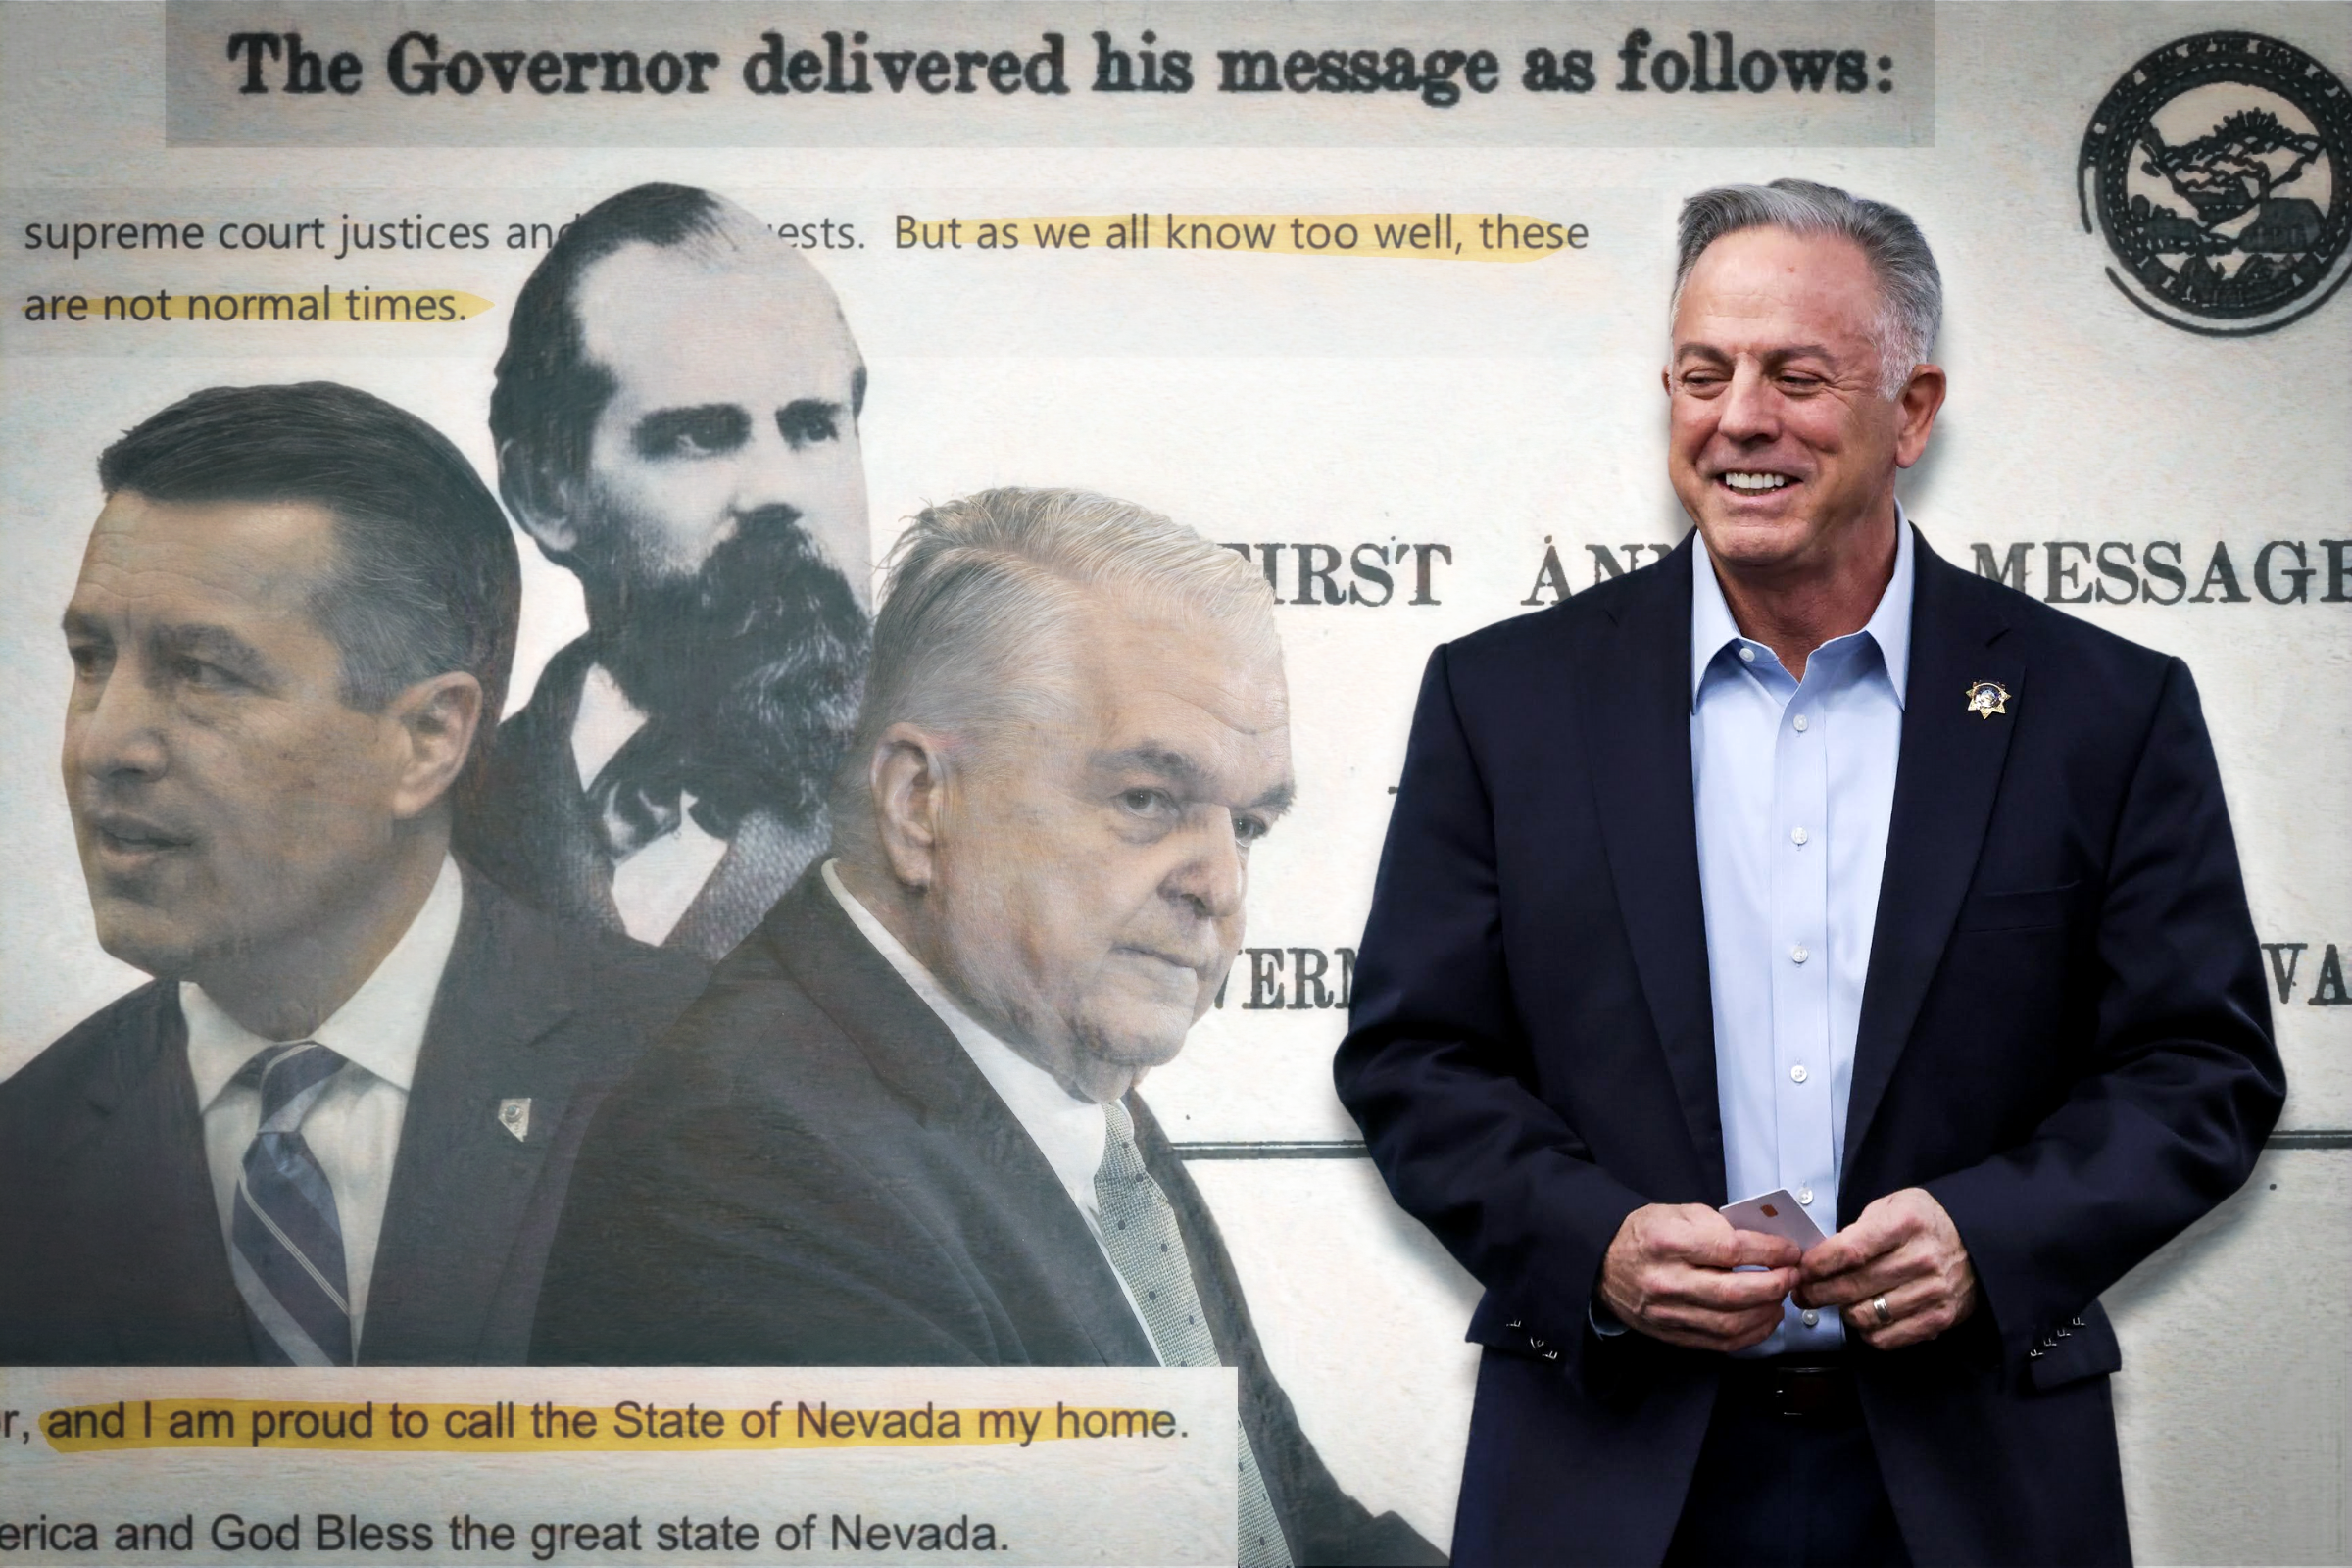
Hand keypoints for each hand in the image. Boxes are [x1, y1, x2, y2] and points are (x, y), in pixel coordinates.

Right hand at [1599, 1203, 1802, 1353]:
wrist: (1603, 1264)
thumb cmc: (1644, 1234)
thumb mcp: (1675, 1212)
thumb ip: (1717, 1225)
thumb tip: (1761, 1243)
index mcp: (1666, 1242)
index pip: (1729, 1250)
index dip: (1769, 1252)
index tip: (1789, 1250)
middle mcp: (1665, 1281)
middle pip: (1733, 1292)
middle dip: (1775, 1284)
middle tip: (1792, 1274)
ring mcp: (1667, 1313)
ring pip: (1730, 1323)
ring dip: (1767, 1311)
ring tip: (1781, 1296)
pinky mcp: (1671, 1335)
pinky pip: (1720, 1343)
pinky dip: (1751, 1334)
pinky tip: (1765, 1318)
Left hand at [1796, 1187, 1976, 1350]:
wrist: (1978, 1239)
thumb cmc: (1925, 1222)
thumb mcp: (1891, 1207)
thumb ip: (1857, 1231)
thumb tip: (1820, 1259)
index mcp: (1905, 1224)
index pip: (1850, 1251)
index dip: (1818, 1264)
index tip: (1801, 1269)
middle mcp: (1921, 1259)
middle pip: (1853, 1286)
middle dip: (1817, 1292)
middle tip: (1804, 1292)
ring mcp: (1933, 1291)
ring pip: (1866, 1316)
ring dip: (1842, 1312)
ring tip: (1836, 1302)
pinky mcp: (1940, 1318)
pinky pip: (1888, 1337)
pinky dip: (1867, 1331)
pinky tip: (1863, 1315)